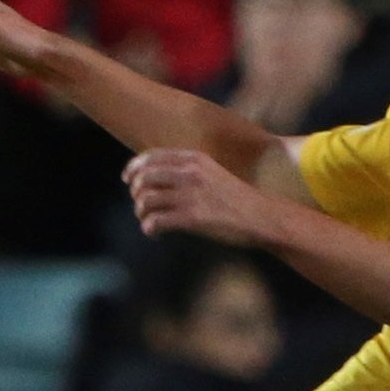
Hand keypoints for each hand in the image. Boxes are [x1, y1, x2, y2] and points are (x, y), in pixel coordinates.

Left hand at [125, 145, 281, 244]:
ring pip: (145, 200)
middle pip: (144, 177)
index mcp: (194, 159)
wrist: (261, 216)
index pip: (151, 157)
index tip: (128, 180)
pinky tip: (155, 233)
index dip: (133, 168)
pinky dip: (149, 228)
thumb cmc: (236, 198)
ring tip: (149, 220)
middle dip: (136, 193)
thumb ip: (187, 170)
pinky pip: (155, 221)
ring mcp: (190, 195)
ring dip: (141, 212)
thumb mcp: (212, 173)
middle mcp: (190, 173)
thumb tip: (156, 178)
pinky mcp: (192, 218)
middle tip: (141, 205)